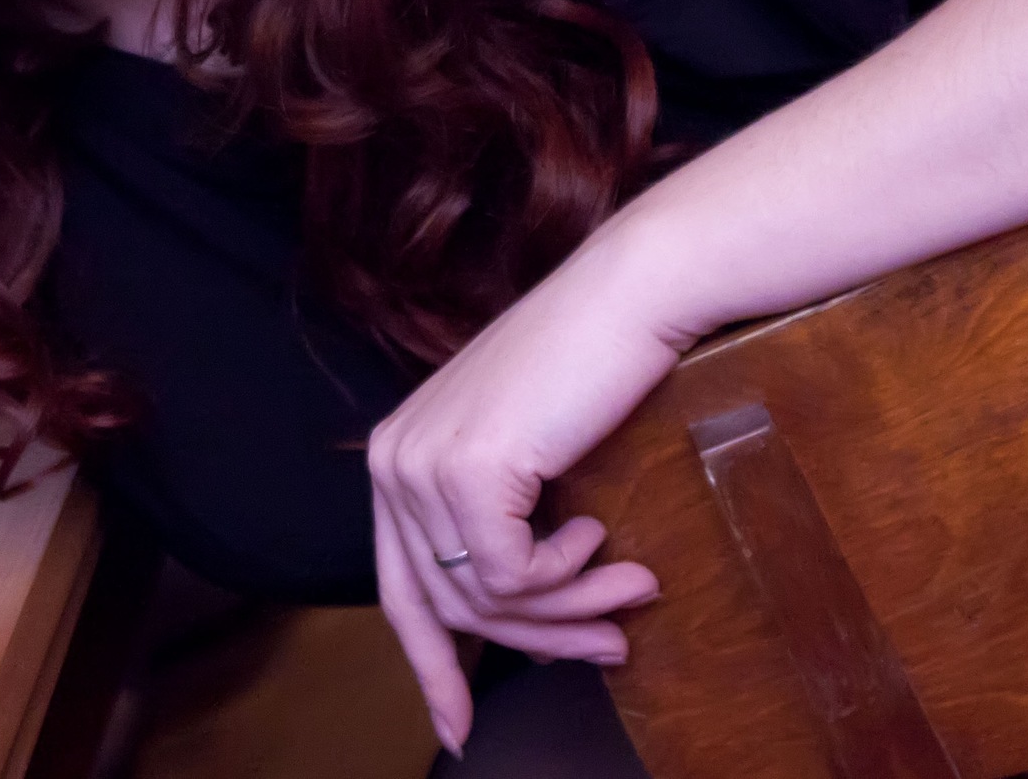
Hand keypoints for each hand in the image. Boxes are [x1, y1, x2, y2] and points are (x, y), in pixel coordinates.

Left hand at [367, 246, 685, 756]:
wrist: (630, 297)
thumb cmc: (593, 371)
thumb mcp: (528, 462)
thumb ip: (502, 531)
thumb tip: (523, 633)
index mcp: (396, 457)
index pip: (401, 591)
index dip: (432, 666)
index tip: (460, 729)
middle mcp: (392, 461)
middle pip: (447, 605)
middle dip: (536, 640)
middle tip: (613, 649)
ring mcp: (422, 464)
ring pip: (487, 598)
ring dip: (570, 610)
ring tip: (634, 589)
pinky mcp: (468, 471)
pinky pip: (513, 576)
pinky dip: (566, 574)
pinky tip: (602, 535)